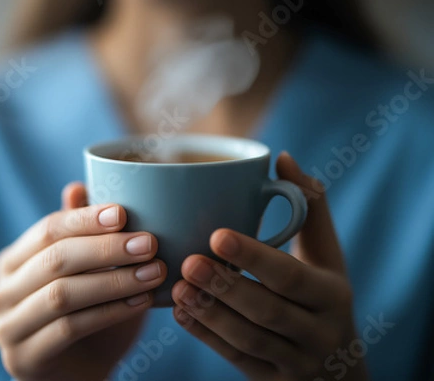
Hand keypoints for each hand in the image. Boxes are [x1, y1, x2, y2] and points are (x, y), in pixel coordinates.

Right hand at [0, 183, 166, 380]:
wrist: (78, 372)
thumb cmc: (86, 313)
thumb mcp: (86, 270)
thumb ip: (80, 233)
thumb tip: (78, 186)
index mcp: (12, 262)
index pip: (47, 230)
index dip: (85, 219)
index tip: (124, 213)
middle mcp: (2, 292)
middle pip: (54, 259)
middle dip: (105, 248)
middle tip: (148, 243)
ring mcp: (8, 328)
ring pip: (62, 295)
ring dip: (113, 281)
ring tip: (153, 271)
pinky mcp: (24, 359)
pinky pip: (70, 329)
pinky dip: (109, 312)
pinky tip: (140, 302)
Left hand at [171, 153, 368, 380]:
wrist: (339, 366)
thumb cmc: (323, 293)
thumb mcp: (326, 255)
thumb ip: (309, 207)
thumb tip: (281, 158)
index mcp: (331, 293)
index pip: (290, 275)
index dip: (254, 256)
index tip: (216, 233)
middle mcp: (319, 331)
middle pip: (267, 310)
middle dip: (225, 286)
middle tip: (188, 261)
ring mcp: (296, 361)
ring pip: (248, 339)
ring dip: (209, 313)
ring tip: (177, 287)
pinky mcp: (273, 380)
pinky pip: (237, 359)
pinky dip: (206, 337)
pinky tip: (180, 313)